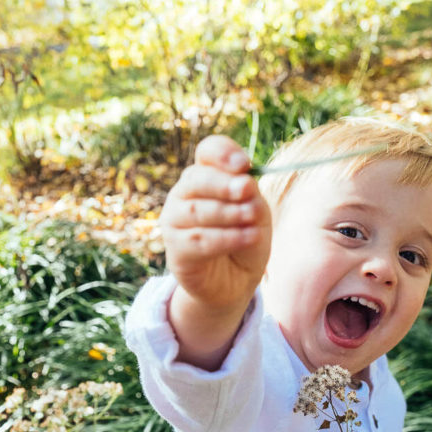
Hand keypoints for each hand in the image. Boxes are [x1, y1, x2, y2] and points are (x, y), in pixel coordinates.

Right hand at [161, 136, 271, 310]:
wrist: (236, 280)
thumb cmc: (245, 237)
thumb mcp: (256, 211)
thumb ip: (250, 196)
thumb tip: (244, 183)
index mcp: (206, 176)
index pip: (208, 151)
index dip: (223, 153)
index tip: (243, 165)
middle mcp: (184, 194)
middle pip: (196, 178)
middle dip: (224, 184)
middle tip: (247, 190)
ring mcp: (175, 221)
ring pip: (196, 210)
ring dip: (228, 213)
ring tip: (252, 220)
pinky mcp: (176, 250)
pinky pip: (198, 240)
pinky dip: (227, 238)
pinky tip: (249, 238)